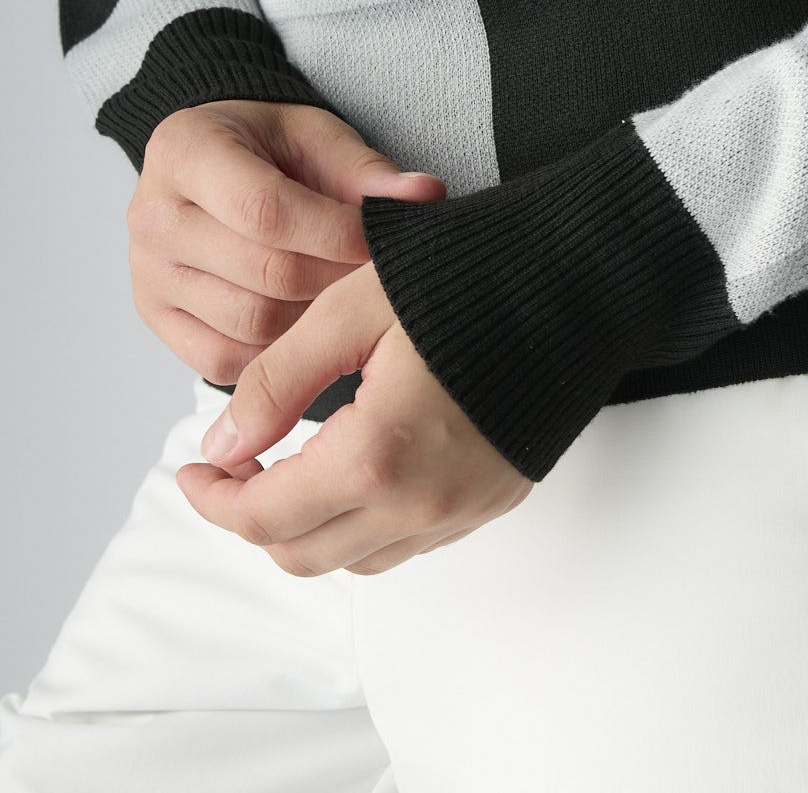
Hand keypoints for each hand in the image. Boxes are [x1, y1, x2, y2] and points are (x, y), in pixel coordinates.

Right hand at [127, 100, 445, 385]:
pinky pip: (224, 360)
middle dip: (336, 281)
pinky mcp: (156, 318)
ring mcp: (148, 273)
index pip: (265, 210)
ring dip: (314, 321)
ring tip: (346, 299)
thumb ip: (367, 172)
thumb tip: (427, 196)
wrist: (215, 168)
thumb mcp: (318, 139)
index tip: (382, 244)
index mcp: (185, 151)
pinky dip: (276, 355)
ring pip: (250, 322)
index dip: (336, 234)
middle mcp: (153, 215)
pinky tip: (308, 325)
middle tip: (376, 279)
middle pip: (263, 273)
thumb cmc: (271, 150)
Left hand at [174, 262, 533, 575]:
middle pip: (303, 555)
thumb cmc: (468, 280)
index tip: (196, 468)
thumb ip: (277, 382)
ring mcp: (465, 509)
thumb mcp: (349, 311)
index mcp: (379, 455)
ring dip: (309, 528)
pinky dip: (365, 524)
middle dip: (252, 519)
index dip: (211, 500)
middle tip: (234, 468)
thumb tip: (225, 443)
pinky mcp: (494, 500)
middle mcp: (424, 503)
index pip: (264, 518)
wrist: (578, 282)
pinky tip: (359, 471)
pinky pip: (410, 543)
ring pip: (356, 560)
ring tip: (292, 469)